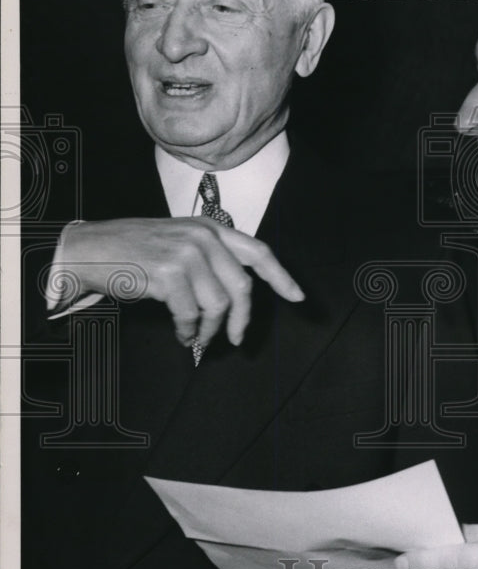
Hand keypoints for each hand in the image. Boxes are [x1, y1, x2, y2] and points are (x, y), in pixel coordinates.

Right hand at [53, 217, 303, 347]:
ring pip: (218, 305)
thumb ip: (211, 260)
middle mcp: (204, 236)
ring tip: (196, 337)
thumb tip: (238, 298)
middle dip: (241, 320)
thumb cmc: (135, 252)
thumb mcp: (180, 243)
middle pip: (242, 287)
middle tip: (234, 340)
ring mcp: (187, 253)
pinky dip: (188, 331)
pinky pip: (192, 314)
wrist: (90, 249)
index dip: (281, 277)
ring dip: (208, 329)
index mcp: (211, 228)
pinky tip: (181, 334)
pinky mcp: (169, 274)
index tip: (297, 298)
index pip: (258, 252)